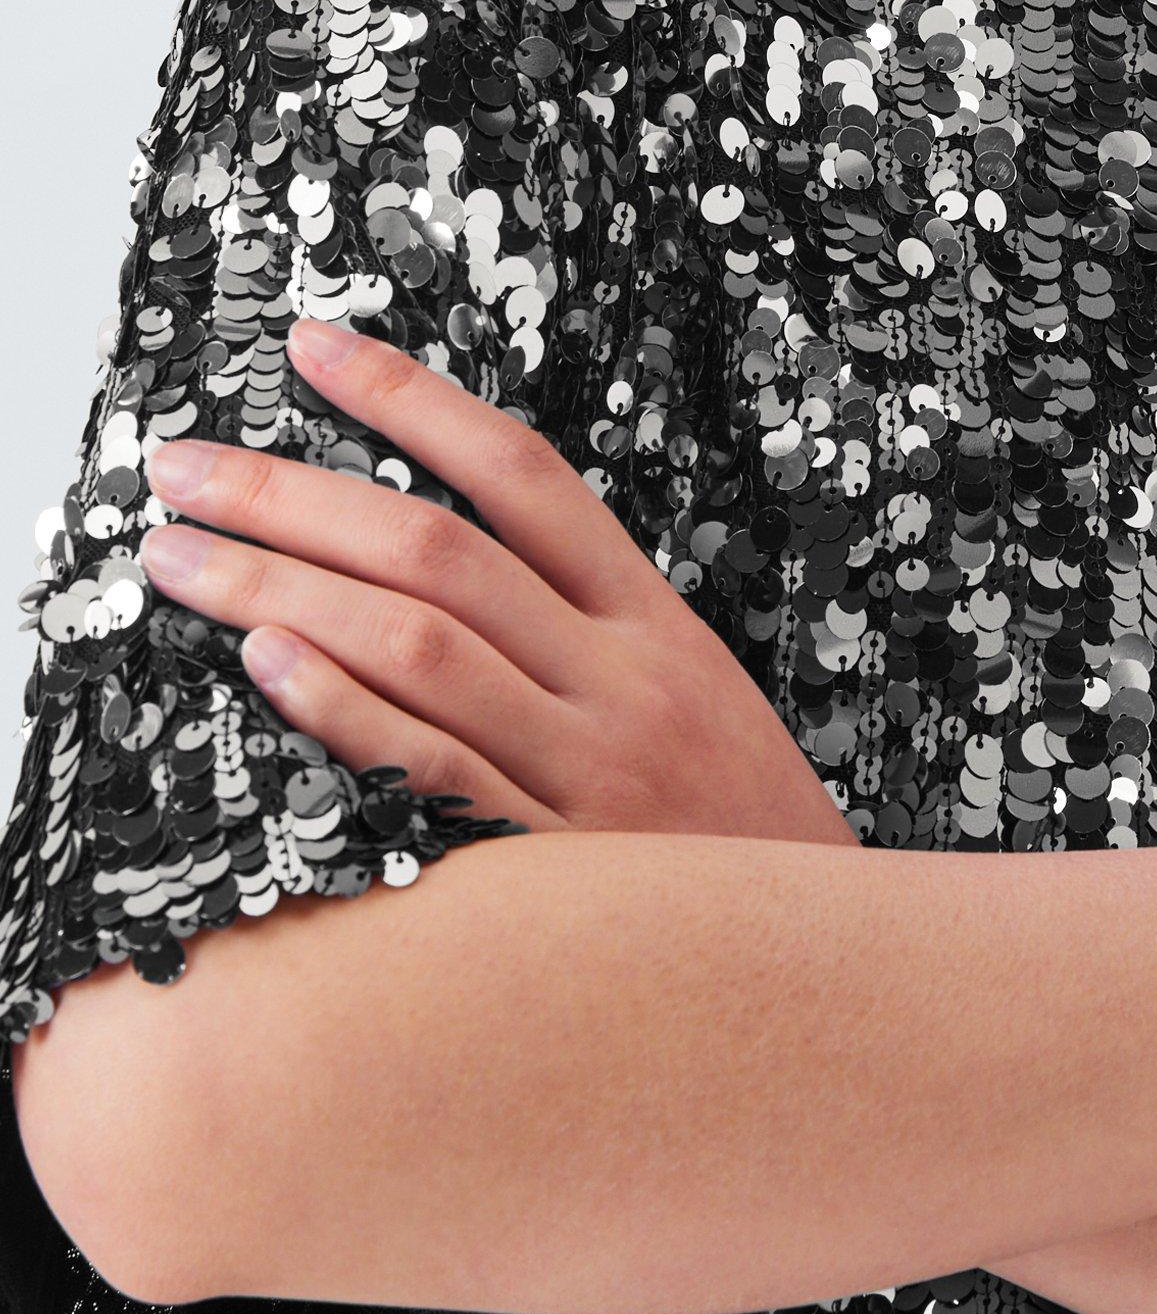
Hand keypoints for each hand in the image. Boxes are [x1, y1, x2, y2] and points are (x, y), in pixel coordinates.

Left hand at [135, 313, 857, 849]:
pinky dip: (343, 710)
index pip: (522, 473)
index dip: (412, 400)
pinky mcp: (548, 867)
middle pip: (440, 552)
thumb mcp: (688, 696)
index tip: (310, 346)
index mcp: (651, 622)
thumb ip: (583, 631)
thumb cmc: (731, 834)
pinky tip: (265, 663)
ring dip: (280, 588)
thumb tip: (432, 564)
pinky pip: (430, 771)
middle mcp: (618, 679)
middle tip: (182, 466)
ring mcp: (582, 770)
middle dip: (294, 494)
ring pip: (419, 646)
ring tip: (177, 557)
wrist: (823, 967)